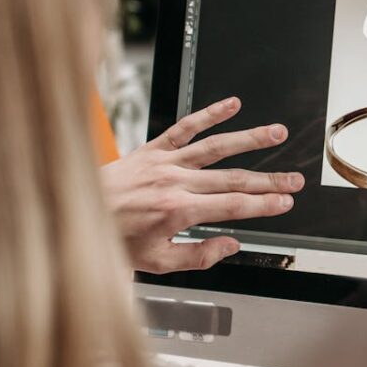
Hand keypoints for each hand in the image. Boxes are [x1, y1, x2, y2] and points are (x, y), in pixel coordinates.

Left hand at [101, 96, 303, 273]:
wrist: (71, 212)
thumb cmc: (112, 239)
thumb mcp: (156, 262)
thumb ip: (198, 256)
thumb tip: (230, 245)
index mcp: (177, 212)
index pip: (232, 207)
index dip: (264, 205)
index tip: (285, 202)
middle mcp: (174, 182)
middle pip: (233, 179)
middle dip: (270, 180)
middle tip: (295, 179)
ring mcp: (164, 162)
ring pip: (216, 147)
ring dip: (250, 139)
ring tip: (277, 133)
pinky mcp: (153, 148)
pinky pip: (185, 127)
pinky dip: (210, 113)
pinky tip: (232, 104)